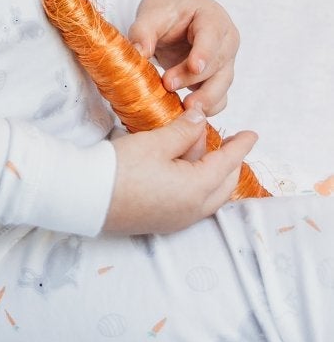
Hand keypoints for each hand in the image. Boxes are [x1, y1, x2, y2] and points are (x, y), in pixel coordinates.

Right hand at [102, 107, 258, 235]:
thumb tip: (201, 120)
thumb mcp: (154, 143)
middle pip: (224, 184)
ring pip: (210, 195)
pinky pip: (195, 202)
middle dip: (231, 162)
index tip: (253, 134)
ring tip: (203, 149)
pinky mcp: (164, 221)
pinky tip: (185, 169)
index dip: (240, 146)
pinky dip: (199, 184)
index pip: (227, 163)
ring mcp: (179, 219)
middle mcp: (194, 209)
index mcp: (197, 189)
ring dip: (213, 173)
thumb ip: (183, 131)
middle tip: (231, 142)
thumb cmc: (120, 169)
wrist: (87, 198)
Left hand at [130, 0, 238, 115]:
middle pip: (218, 63)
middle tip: (169, 85)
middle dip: (195, 78)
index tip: (195, 67)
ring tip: (185, 108)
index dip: (205, 52)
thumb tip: (138, 53)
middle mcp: (225, 40)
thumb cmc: (166, 9)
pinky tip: (190, 113)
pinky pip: (220, 97)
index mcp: (212, 17)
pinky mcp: (218, 79)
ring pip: (223, 83)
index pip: (213, 35)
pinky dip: (208, 107)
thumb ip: (144, 31)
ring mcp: (225, 61)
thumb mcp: (152, 13)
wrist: (172, 15)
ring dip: (205, 98)